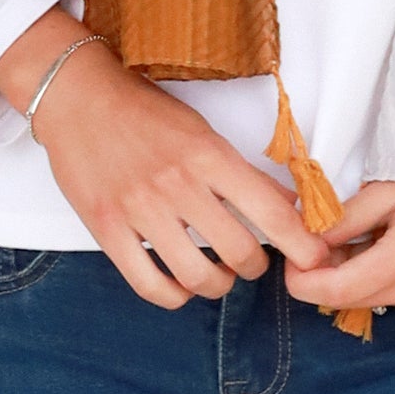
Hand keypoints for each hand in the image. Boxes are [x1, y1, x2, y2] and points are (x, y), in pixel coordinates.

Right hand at [0, 15, 331, 309]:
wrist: (79, 98)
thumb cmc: (145, 110)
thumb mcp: (200, 129)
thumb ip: (237, 170)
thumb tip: (286, 206)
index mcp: (208, 153)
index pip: (271, 210)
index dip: (301, 243)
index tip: (315, 257)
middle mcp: (178, 184)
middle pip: (240, 251)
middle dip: (257, 266)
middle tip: (254, 261)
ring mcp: (141, 210)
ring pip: (198, 276)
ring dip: (219, 285)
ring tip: (220, 275)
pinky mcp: (107, 229)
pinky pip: (150, 286)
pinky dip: (174, 296)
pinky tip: (179, 284)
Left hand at [282, 133, 394, 330]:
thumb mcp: (389, 185)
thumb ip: (344, 218)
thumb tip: (304, 243)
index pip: (337, 291)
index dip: (304, 281)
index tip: (291, 261)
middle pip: (354, 298)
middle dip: (331, 273)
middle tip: (329, 236)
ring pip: (376, 300)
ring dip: (361, 275)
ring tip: (376, 234)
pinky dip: (388, 281)